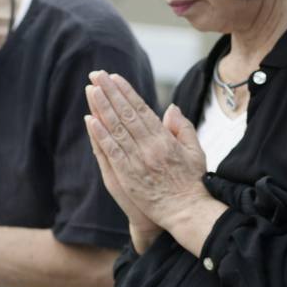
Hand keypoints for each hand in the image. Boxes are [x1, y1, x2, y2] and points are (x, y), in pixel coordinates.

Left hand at [85, 72, 209, 232]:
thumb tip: (171, 108)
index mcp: (166, 140)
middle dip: (110, 92)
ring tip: (90, 90)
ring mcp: (138, 161)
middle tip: (96, 74)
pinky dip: (100, 136)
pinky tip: (90, 121)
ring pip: (116, 129)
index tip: (115, 78)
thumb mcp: (195, 152)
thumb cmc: (193, 183)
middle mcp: (150, 147)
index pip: (142, 110)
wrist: (187, 212)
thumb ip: (183, 129)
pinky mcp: (128, 177)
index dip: (127, 92)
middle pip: (126, 114)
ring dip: (102, 108)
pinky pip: (111, 152)